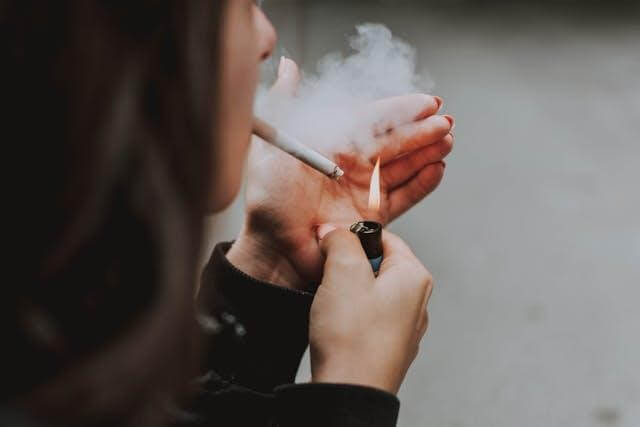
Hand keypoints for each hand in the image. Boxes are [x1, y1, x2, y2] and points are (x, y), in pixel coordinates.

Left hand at [228, 58, 453, 288]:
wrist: (274, 245)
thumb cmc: (269, 196)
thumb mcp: (275, 143)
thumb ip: (285, 102)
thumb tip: (289, 66)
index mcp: (333, 142)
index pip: (373, 119)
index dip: (400, 109)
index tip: (426, 102)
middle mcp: (352, 164)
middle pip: (393, 142)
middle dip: (421, 130)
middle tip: (445, 121)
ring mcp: (364, 189)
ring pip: (403, 166)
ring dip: (426, 153)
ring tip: (447, 141)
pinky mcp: (373, 216)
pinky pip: (404, 196)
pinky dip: (422, 184)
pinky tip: (437, 168)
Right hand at [309, 228, 432, 393]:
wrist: (350, 392)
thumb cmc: (353, 338)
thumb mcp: (343, 272)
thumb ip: (341, 240)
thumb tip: (335, 230)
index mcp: (414, 277)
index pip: (385, 237)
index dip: (353, 238)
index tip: (332, 246)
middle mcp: (416, 301)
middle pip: (377, 264)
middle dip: (348, 266)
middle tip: (330, 278)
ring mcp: (404, 327)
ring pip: (369, 291)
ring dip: (345, 292)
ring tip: (332, 306)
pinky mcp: (388, 346)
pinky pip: (366, 317)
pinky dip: (349, 316)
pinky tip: (336, 326)